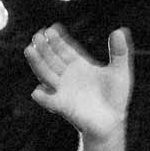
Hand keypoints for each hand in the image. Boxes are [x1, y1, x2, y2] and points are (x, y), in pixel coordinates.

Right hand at [26, 24, 132, 139]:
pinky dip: (43, 97)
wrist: (112, 122)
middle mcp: (68, 76)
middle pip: (52, 59)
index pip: (65, 50)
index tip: (51, 29)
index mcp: (79, 65)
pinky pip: (51, 101)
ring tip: (30, 50)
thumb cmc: (115, 97)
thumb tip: (120, 30)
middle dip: (45, 48)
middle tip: (37, 35)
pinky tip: (37, 92)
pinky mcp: (64, 106)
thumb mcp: (120, 71)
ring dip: (38, 64)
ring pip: (46, 74)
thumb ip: (120, 52)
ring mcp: (63, 90)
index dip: (58, 40)